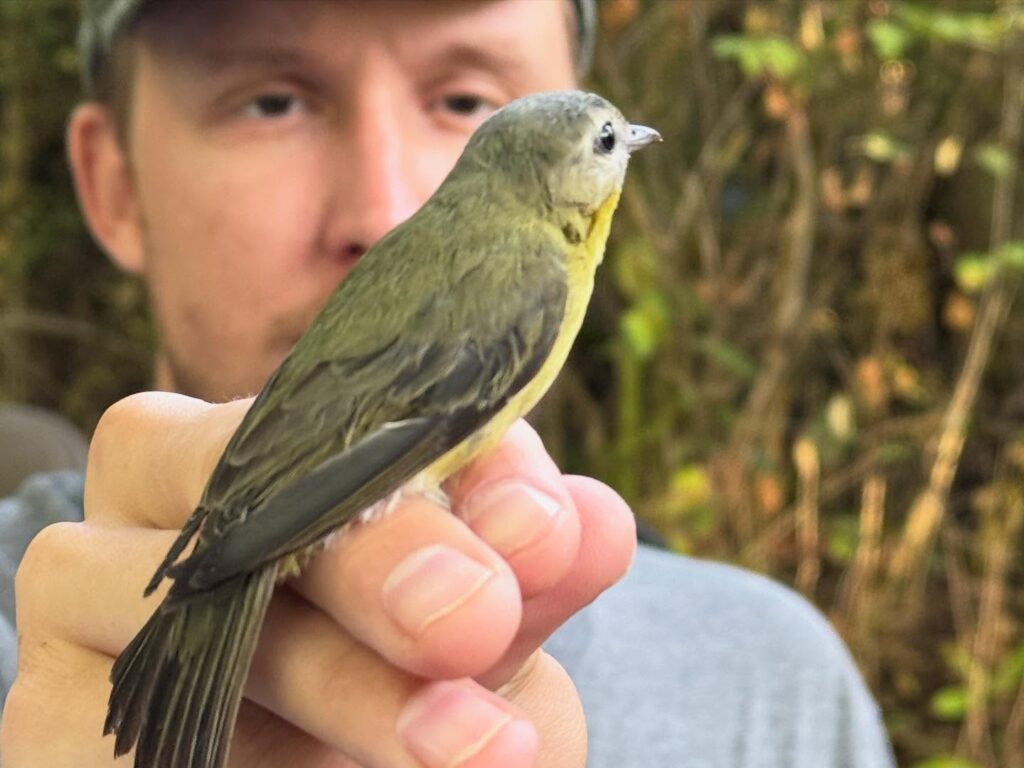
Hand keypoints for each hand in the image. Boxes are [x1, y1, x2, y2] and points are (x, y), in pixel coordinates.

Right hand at [2, 392, 635, 766]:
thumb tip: (590, 523)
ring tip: (476, 744)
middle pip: (243, 492)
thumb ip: (528, 566)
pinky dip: (238, 759)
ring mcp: (87, 608)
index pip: (338, 409)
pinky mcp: (51, 726)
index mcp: (259, 446)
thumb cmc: (410, 675)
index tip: (544, 525)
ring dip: (341, 681)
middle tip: (480, 615)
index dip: (444, 455)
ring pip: (190, 615)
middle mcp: (159, 508)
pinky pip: (112, 735)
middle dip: (375, 554)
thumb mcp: (484, 619)